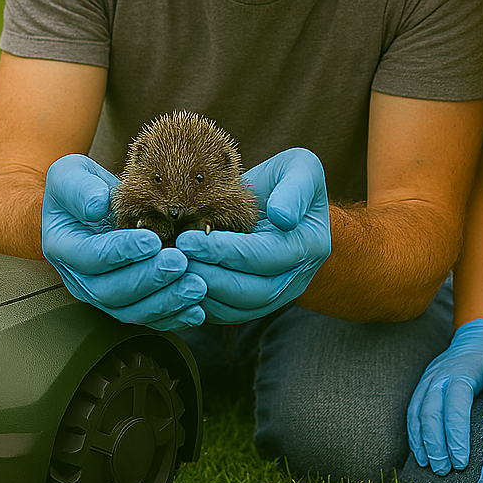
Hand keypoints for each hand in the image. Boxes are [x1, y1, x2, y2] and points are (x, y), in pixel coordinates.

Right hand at [42, 154, 206, 330]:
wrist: (95, 204)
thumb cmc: (83, 185)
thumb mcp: (72, 172)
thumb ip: (79, 187)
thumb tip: (96, 206)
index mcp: (64, 246)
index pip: (90, 256)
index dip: (120, 251)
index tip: (151, 240)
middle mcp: (80, 278)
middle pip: (111, 291)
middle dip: (149, 278)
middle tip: (180, 263)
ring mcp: (103, 294)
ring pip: (132, 310)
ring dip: (166, 301)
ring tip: (196, 286)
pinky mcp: (127, 303)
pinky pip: (149, 317)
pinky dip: (174, 317)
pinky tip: (198, 310)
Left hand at [177, 147, 330, 322]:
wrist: (282, 200)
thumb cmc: (288, 178)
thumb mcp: (300, 168)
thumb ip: (295, 187)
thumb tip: (283, 217)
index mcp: (310, 244)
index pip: (267, 257)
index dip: (227, 251)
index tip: (189, 239)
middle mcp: (297, 277)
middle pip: (254, 292)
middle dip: (210, 276)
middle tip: (174, 260)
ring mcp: (278, 294)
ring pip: (239, 309)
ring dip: (203, 294)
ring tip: (172, 272)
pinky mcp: (256, 303)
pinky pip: (228, 314)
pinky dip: (202, 305)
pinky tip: (178, 284)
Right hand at [407, 317, 482, 473]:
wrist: (477, 333)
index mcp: (461, 374)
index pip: (454, 408)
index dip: (455, 436)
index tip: (461, 461)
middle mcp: (440, 377)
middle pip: (430, 413)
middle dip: (435, 444)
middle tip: (444, 470)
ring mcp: (428, 379)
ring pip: (417, 412)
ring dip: (421, 441)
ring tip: (430, 465)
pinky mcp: (424, 383)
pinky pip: (413, 409)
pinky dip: (413, 432)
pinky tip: (419, 451)